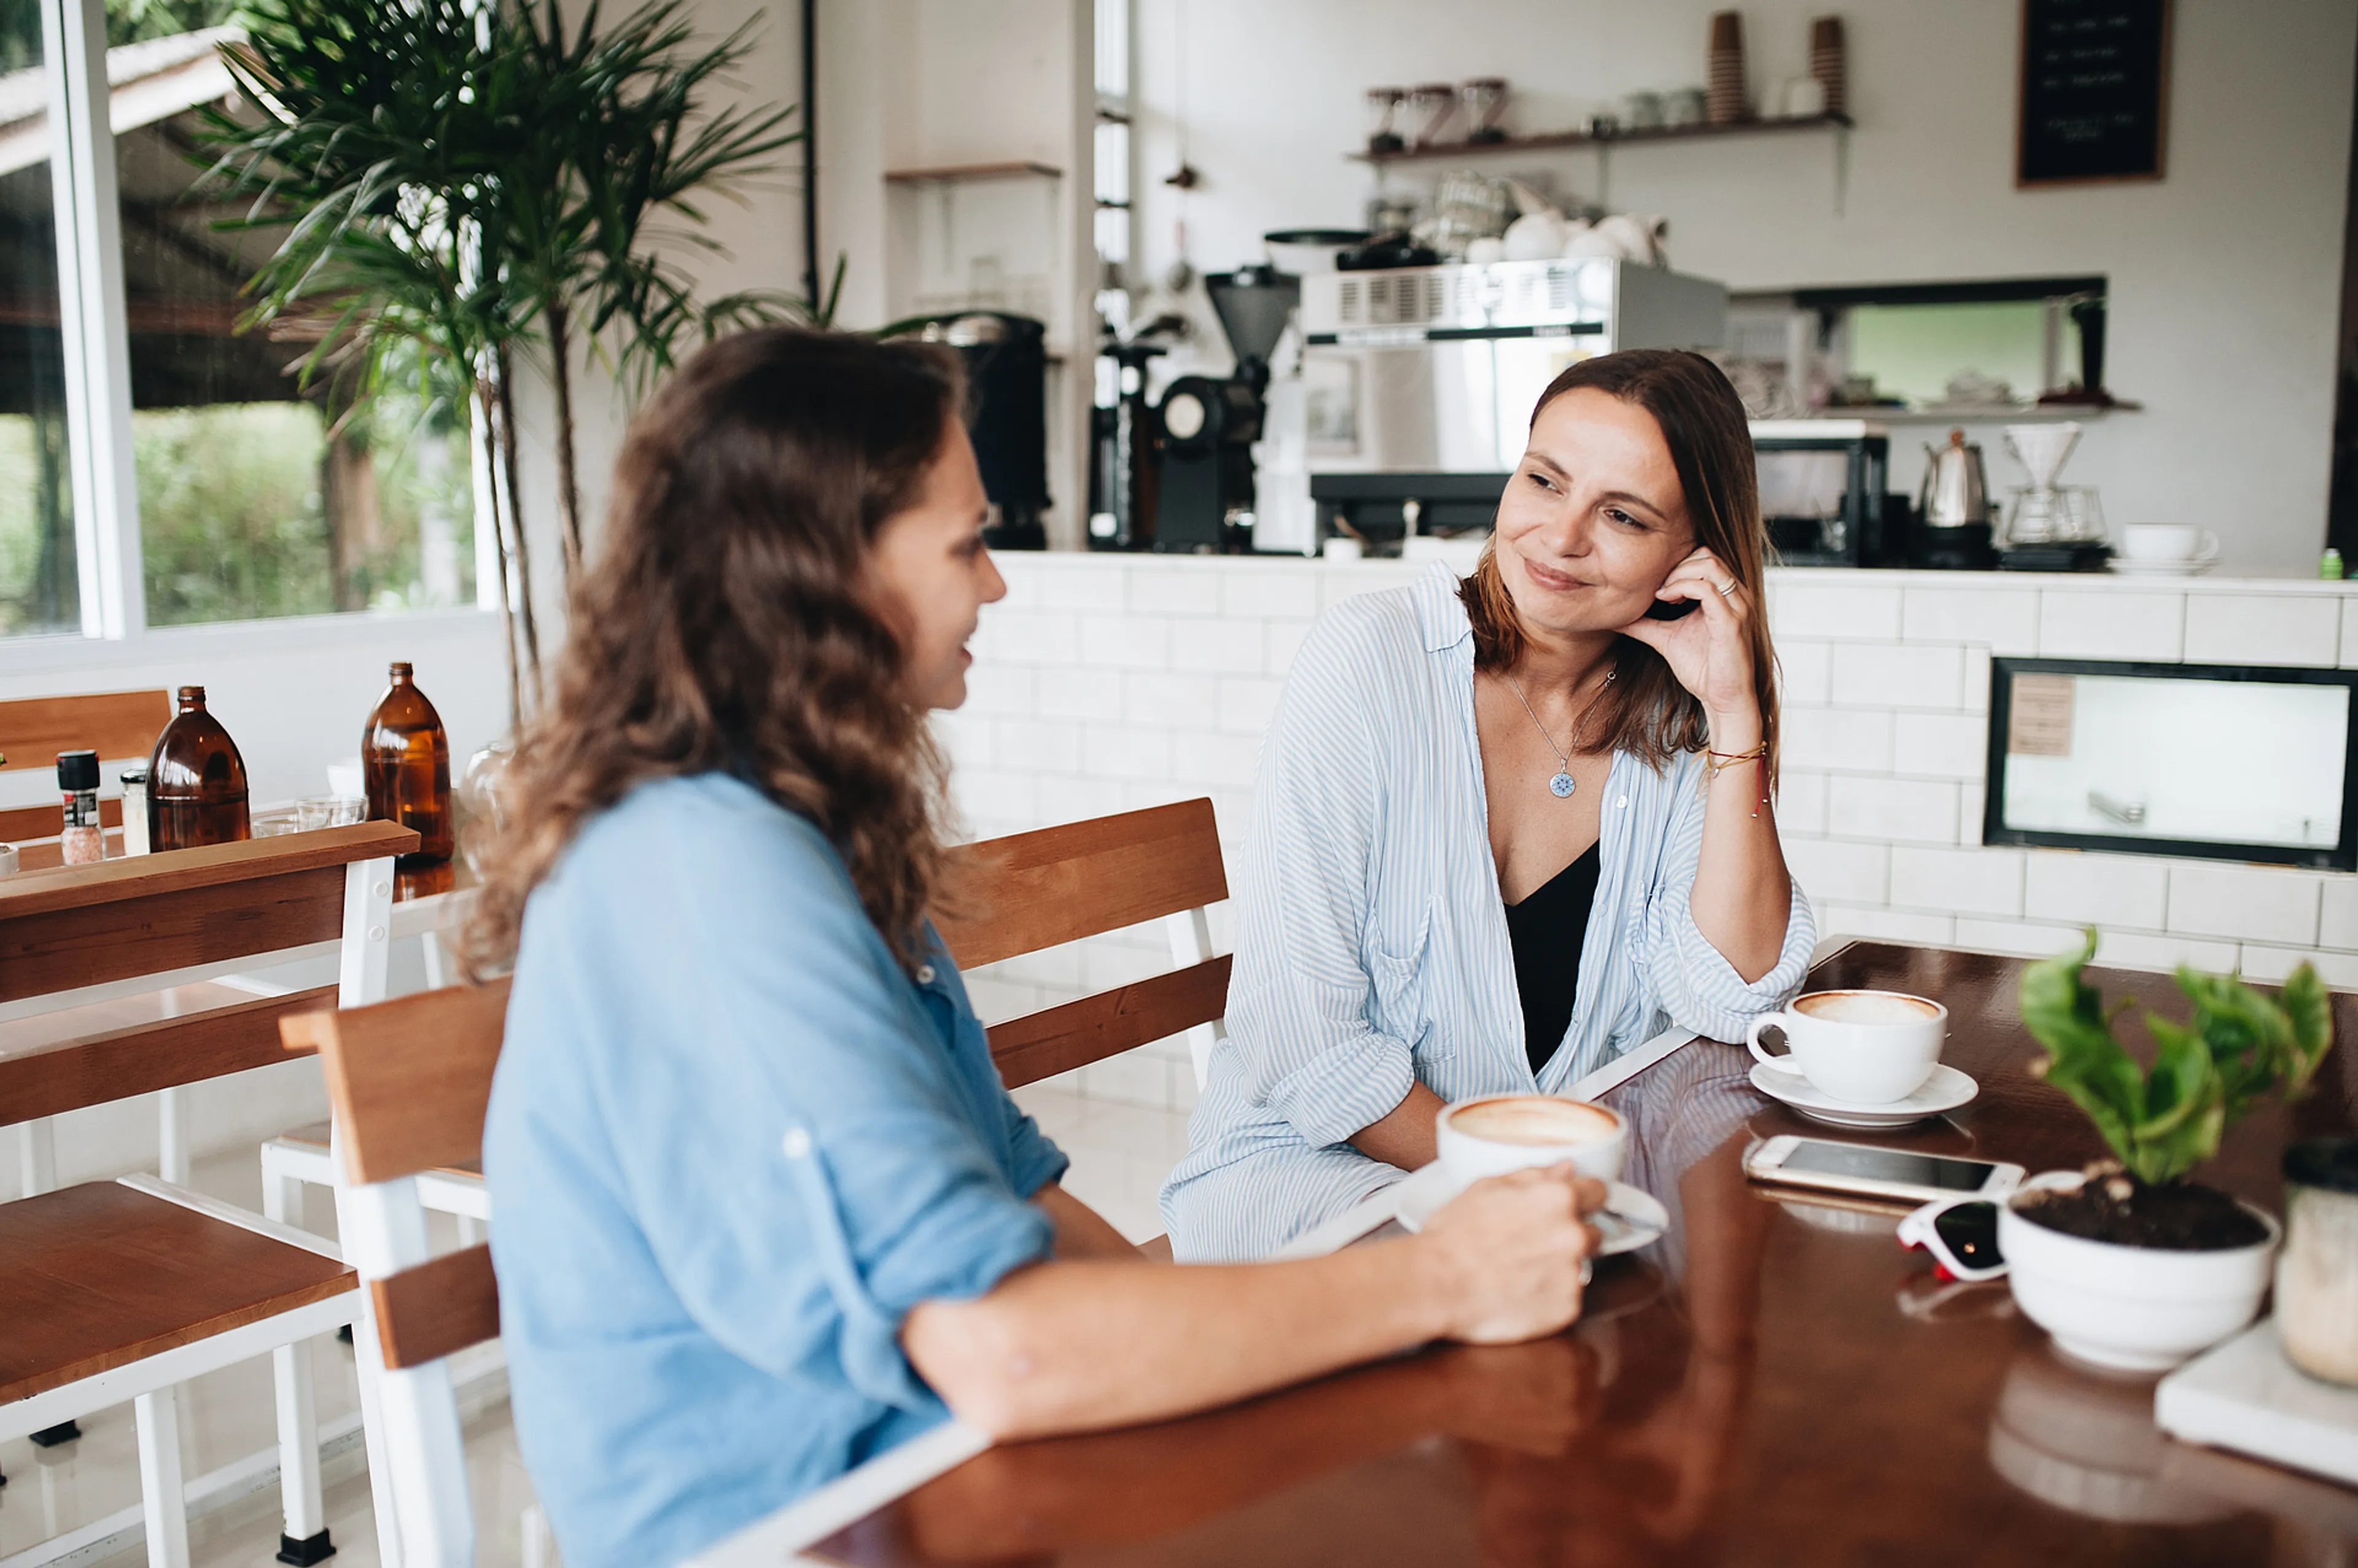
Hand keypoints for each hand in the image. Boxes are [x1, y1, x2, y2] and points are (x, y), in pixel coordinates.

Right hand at [1418, 1165, 1602, 1344]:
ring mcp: (1573, 1274)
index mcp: (1558, 1198)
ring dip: (1559, 1268)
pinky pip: (1568, 1300)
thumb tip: (1566, 1169)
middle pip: (1593, 1232)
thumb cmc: (1454, 1235)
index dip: (1584, 1198)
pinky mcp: (1567, 1309)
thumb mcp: (1487, 1188)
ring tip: (1521, 1270)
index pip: (1598, 1191)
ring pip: (1579, 1267)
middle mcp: (1573, 1235)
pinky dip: (1549, 1297)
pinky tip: (1520, 1292)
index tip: (1575, 1207)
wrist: (1438, 1283)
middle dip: (1570, 1236)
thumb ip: (1534, 1176)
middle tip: (1534, 1244)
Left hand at [1617, 546, 1759, 736]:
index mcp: (1724, 595)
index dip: (1675, 563)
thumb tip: (1613, 616)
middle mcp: (1735, 595)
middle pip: (1706, 553)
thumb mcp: (1665, 638)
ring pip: (1708, 564)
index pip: (1702, 556)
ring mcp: (1736, 606)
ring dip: (1677, 574)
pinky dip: (1682, 588)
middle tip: (1657, 588)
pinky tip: (1666, 601)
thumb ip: (1644, 623)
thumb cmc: (1703, 670)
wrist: (1723, 699)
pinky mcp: (1732, 621)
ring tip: (1661, 595)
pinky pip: (1708, 590)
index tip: (1655, 586)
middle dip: (1675, 564)